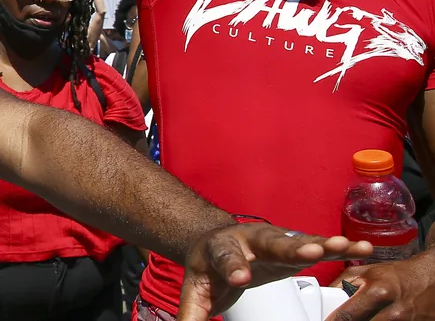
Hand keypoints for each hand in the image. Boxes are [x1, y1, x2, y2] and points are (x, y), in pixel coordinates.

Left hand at [177, 223, 369, 319]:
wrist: (216, 239)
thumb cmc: (209, 268)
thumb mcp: (195, 290)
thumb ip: (192, 313)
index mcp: (221, 249)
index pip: (227, 260)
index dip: (233, 268)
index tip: (239, 279)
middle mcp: (250, 239)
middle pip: (270, 244)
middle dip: (289, 248)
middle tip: (308, 252)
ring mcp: (276, 240)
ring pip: (301, 241)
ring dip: (323, 244)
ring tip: (344, 245)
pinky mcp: (296, 245)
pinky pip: (320, 245)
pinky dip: (340, 246)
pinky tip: (361, 248)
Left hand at [327, 251, 434, 319]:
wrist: (430, 279)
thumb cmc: (395, 275)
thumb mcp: (365, 272)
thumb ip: (341, 284)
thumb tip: (323, 298)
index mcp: (378, 293)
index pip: (346, 316)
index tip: (323, 320)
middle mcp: (393, 313)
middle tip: (340, 319)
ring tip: (360, 316)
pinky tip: (374, 319)